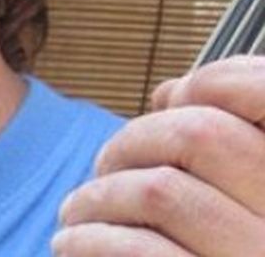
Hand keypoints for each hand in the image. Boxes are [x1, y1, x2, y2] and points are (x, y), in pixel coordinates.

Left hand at [52, 55, 264, 255]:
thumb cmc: (228, 256)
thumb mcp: (248, 215)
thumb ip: (231, 158)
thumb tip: (169, 95)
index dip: (217, 81)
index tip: (171, 96)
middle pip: (200, 134)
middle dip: (135, 138)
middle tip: (102, 163)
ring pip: (159, 189)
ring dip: (100, 193)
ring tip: (75, 211)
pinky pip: (140, 253)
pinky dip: (92, 241)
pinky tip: (72, 246)